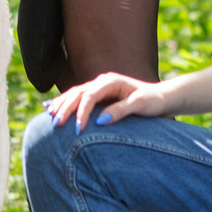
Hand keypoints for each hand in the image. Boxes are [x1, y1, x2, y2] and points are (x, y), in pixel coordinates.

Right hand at [45, 71, 171, 130]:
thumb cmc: (153, 102)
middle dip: (65, 108)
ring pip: (74, 94)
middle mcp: (102, 81)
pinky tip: (52, 108)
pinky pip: (77, 98)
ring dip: (61, 105)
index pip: (89, 96)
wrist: (162, 98)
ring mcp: (99, 87)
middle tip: (55, 125)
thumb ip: (120, 111)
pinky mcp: (99, 94)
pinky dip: (64, 103)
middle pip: (77, 93)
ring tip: (49, 117)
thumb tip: (100, 121)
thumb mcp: (140, 106)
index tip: (77, 130)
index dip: (81, 112)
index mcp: (110, 82)